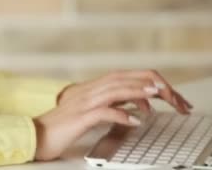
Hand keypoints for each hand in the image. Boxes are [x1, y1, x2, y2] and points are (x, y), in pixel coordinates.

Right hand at [33, 70, 192, 160]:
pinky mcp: (79, 117)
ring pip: (115, 89)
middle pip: (124, 78)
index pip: (127, 76)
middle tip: (175, 96)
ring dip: (138, 90)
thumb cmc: (63, 127)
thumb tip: (135, 108)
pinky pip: (102, 112)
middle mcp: (90, 90)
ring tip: (158, 94)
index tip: (171, 95)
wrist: (36, 134)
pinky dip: (121, 115)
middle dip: (152, 83)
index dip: (150, 81)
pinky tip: (134, 121)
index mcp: (94, 88)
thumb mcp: (90, 112)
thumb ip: (110, 106)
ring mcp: (84, 102)